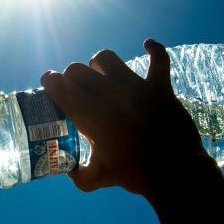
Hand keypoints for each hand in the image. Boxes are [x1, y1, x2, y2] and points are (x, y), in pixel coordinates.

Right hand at [41, 39, 208, 197]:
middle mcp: (106, 92)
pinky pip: (159, 58)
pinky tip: (148, 45)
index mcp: (88, 112)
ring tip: (102, 76)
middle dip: (72, 78)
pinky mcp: (159, 86)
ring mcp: (134, 86)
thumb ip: (79, 175)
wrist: (174, 171)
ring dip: (100, 66)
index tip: (51, 88)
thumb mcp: (98, 178)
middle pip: (77, 69)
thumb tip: (69, 169)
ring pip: (106, 58)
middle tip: (77, 90)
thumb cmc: (133, 173)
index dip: (50, 83)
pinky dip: (154, 49)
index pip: (57, 84)